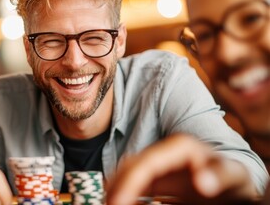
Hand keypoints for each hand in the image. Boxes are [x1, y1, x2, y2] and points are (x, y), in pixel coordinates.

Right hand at [105, 134, 257, 204]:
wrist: (233, 183)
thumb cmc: (235, 178)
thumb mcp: (233, 175)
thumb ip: (219, 176)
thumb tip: (202, 182)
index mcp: (179, 147)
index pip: (146, 163)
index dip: (128, 182)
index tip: (118, 203)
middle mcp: (164, 153)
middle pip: (132, 166)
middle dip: (117, 186)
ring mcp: (159, 164)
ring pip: (130, 173)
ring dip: (118, 188)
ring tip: (112, 204)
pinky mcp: (158, 177)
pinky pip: (137, 184)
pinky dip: (128, 194)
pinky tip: (125, 203)